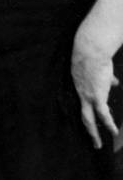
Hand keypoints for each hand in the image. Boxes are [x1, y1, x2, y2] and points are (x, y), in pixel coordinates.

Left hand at [71, 22, 119, 148]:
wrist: (91, 48)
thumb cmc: (94, 52)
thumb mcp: (97, 66)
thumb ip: (105, 77)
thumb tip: (114, 83)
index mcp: (78, 83)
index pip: (82, 100)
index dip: (88, 109)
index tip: (91, 118)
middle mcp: (80, 91)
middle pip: (83, 115)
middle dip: (88, 129)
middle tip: (93, 141)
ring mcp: (87, 95)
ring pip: (88, 119)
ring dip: (94, 133)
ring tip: (99, 144)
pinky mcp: (97, 96)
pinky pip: (103, 115)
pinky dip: (108, 124)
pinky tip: (113, 132)